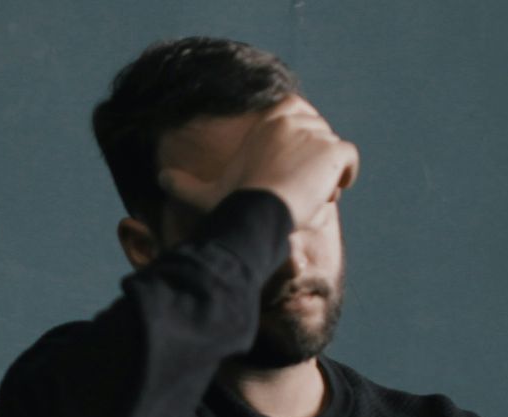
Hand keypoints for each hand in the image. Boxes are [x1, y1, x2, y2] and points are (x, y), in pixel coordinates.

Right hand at [157, 96, 359, 231]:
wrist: (257, 211)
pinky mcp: (334, 150)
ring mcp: (315, 132)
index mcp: (268, 120)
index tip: (291, 166)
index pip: (297, 114)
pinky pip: (349, 160)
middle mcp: (293, 118)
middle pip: (317, 135)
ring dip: (326, 173)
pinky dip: (345, 175)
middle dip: (312, 159)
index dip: (297, 141)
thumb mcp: (205, 192)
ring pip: (332, 151)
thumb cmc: (232, 203)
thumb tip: (158, 179)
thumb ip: (183, 184)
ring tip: (309, 197)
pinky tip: (329, 192)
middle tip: (298, 189)